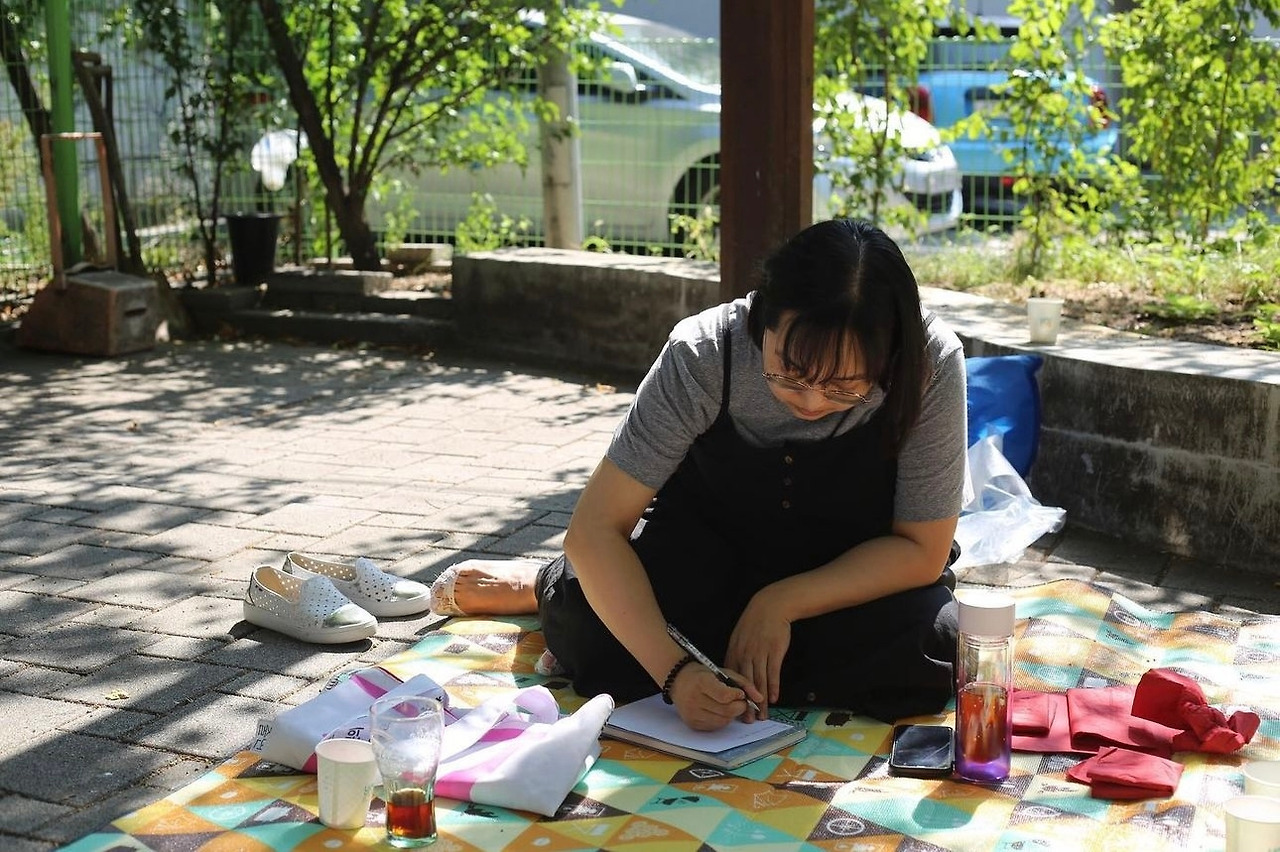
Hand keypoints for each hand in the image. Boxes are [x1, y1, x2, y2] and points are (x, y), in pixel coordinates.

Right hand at [669, 663, 762, 730]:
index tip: (739, 692)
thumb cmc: (704, 674)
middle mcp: (694, 700)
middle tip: (739, 701)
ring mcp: (692, 714)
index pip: (725, 696)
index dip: (737, 696)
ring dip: (731, 714)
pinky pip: (715, 727)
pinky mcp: (692, 724)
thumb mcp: (724, 672)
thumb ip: (744, 683)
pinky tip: (718, 710)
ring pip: (723, 721)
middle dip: (739, 707)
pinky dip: (722, 719)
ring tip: (727, 705)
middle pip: (727, 711)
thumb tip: (760, 698)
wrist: (678, 681)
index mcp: (702, 682)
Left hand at [725, 591, 791, 715]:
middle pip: (744, 684)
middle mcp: (745, 654)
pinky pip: (772, 673)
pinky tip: (773, 698)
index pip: (732, 678)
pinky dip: (773, 687)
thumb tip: (732, 673)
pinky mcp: (774, 651)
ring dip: (760, 701)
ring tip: (762, 715)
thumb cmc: (755, 623)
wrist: (771, 607)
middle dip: (745, 704)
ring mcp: (760, 653)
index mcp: (734, 651)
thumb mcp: (739, 637)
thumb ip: (736, 655)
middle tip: (747, 720)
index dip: (732, 696)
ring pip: (759, 682)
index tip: (732, 710)